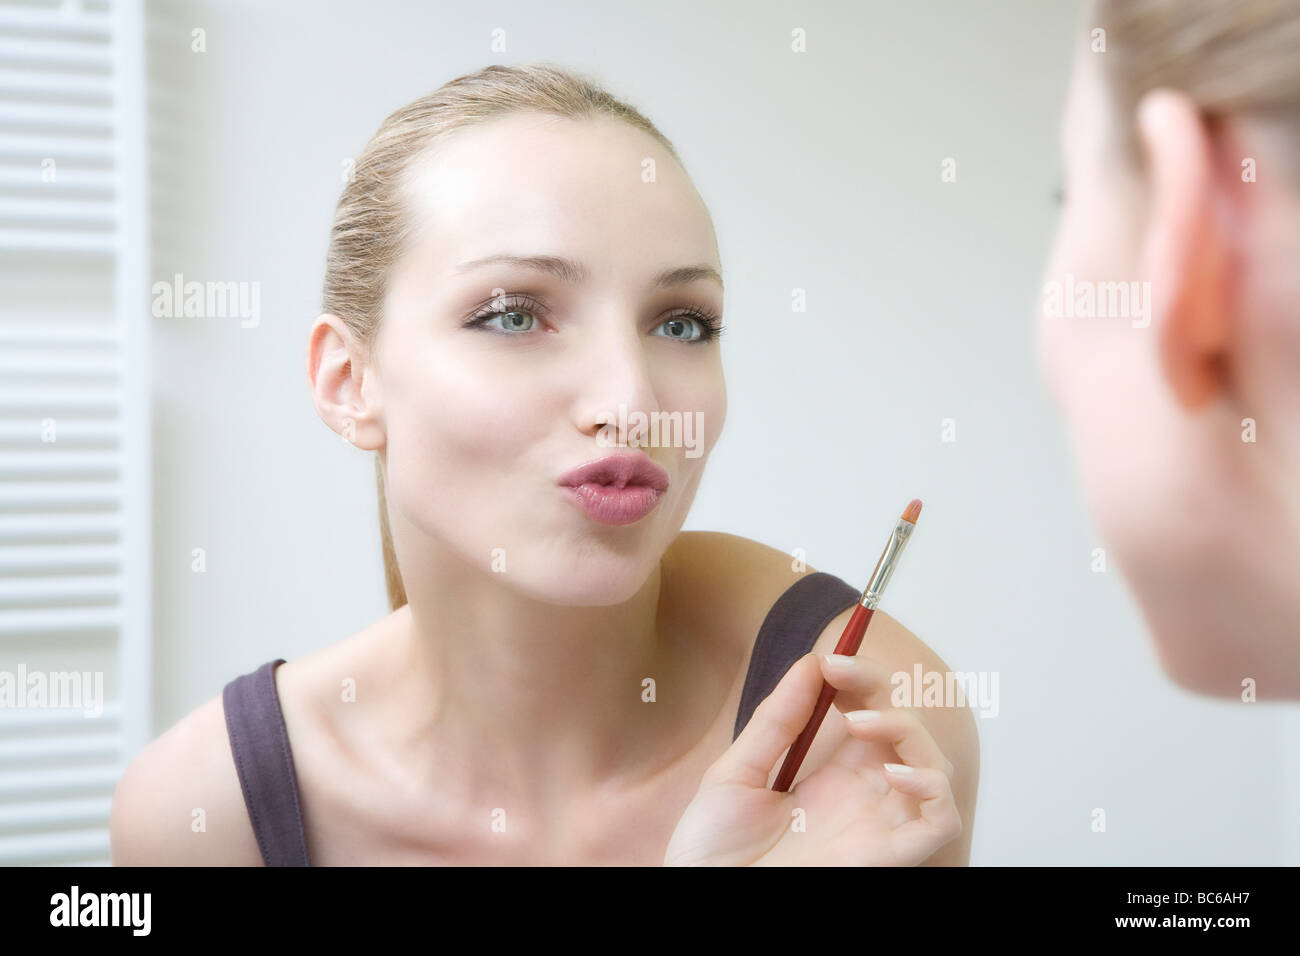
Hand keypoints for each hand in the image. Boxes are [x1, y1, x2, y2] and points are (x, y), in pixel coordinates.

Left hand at [663, 651, 961, 865]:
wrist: (705, 895)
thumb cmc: (714, 850)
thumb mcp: (735, 774)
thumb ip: (776, 721)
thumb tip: (811, 662)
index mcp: (830, 775)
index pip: (868, 712)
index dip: (860, 680)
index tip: (831, 660)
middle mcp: (862, 796)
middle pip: (904, 730)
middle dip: (881, 689)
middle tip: (841, 673)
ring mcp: (878, 824)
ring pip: (933, 766)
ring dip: (909, 731)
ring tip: (862, 723)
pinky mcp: (888, 854)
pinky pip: (941, 819)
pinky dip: (932, 787)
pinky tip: (894, 772)